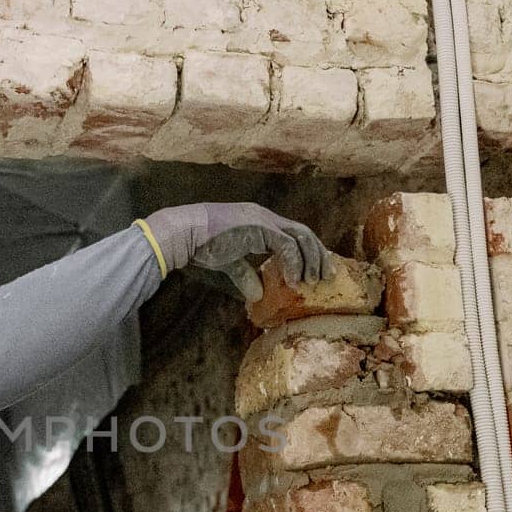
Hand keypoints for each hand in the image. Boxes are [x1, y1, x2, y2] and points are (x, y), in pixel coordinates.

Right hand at [141, 202, 333, 300]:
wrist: (184, 233)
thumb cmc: (200, 245)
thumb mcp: (228, 263)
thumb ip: (245, 276)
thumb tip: (257, 294)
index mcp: (261, 221)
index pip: (294, 233)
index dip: (309, 252)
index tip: (317, 271)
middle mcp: (266, 217)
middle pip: (304, 233)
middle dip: (319, 255)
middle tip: (326, 276)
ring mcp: (264, 220)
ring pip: (301, 237)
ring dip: (311, 260)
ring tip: (314, 281)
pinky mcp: (260, 227)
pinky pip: (287, 245)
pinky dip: (294, 263)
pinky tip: (294, 280)